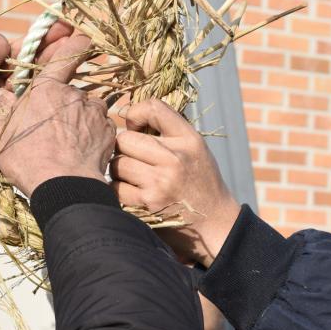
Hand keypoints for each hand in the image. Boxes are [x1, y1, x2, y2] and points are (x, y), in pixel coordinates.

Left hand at [0, 22, 73, 244]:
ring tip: (66, 36)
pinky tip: (67, 59)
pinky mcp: (17, 109)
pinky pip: (34, 87)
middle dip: (28, 39)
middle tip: (27, 48)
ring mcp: (3, 93)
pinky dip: (50, 72)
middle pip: (10, 50)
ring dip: (46, 48)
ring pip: (26, 64)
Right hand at [0, 35, 114, 196]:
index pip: (66, 56)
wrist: (63, 187)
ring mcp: (95, 113)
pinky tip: (80, 150)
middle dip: (64, 103)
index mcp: (47, 89)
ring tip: (66, 142)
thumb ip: (1, 109)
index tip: (83, 38)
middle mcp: (75, 95)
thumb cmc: (27, 159)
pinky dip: (92, 133)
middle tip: (51, 125)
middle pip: (72, 90)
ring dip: (79, 118)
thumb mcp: (1, 133)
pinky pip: (100, 126)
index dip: (76, 44)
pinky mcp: (109, 132)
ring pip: (88, 108)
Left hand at [111, 98, 239, 266]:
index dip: (135, 114)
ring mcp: (160, 182)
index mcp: (188, 139)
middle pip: (125, 139)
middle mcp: (174, 158)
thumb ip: (168, 130)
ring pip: (117, 164)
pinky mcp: (148, 203)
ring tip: (134, 175)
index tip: (135, 126)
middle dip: (124, 147)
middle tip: (134, 156)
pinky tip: (133, 191)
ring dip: (120, 169)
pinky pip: (116, 188)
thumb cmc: (200, 180)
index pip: (153, 108)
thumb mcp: (194, 147)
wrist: (214, 221)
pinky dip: (119, 189)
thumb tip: (126, 117)